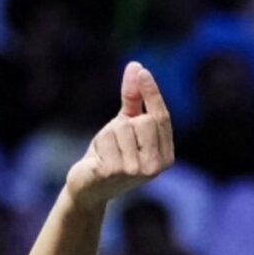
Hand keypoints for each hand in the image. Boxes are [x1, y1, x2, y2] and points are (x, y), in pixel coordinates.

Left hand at [65, 62, 174, 209]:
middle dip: (123, 124)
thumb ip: (134, 98)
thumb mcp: (124, 125)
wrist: (88, 187)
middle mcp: (156, 166)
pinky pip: (107, 138)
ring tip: (106, 153)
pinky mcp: (115, 172)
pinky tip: (98, 160)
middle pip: (144, 121)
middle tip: (115, 143)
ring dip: (108, 136)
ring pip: (123, 128)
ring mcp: (137, 171)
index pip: (162, 118)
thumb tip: (137, 67)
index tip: (142, 72)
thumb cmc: (110, 155)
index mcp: (165, 155)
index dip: (152, 93)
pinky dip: (100, 143)